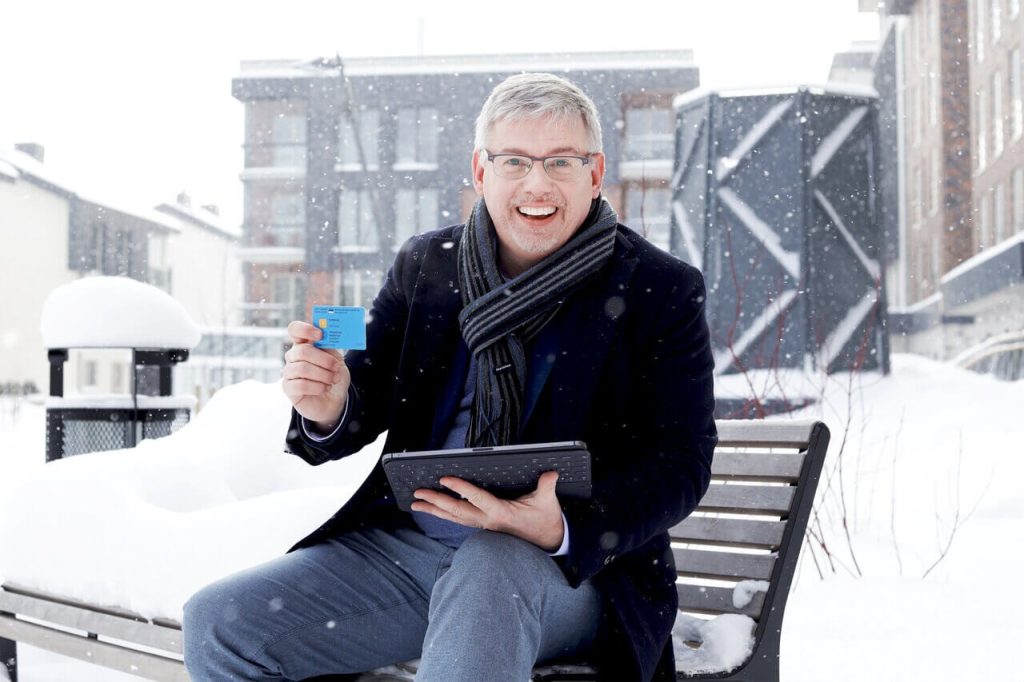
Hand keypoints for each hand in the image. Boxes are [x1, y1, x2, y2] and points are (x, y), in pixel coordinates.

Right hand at [282, 321, 350, 429]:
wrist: (335, 399)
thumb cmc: (334, 376)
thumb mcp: (337, 358)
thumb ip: (330, 346)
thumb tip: (326, 332)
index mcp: (305, 344)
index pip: (295, 329)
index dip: (305, 329)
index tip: (320, 335)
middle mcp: (293, 356)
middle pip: (302, 351)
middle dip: (324, 360)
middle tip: (336, 367)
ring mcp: (289, 372)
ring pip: (303, 369)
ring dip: (323, 375)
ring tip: (333, 380)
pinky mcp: (288, 388)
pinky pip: (300, 385)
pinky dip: (317, 387)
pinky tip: (324, 388)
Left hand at [410, 471, 564, 551]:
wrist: (548, 542)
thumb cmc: (546, 521)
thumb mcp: (548, 502)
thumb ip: (547, 486)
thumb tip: (551, 473)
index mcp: (501, 513)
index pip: (477, 498)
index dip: (461, 488)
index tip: (445, 479)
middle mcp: (489, 521)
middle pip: (457, 511)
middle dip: (436, 501)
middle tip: (418, 493)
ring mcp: (485, 525)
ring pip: (455, 518)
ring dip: (435, 511)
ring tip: (416, 504)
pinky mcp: (485, 527)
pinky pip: (460, 520)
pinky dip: (445, 515)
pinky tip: (435, 510)